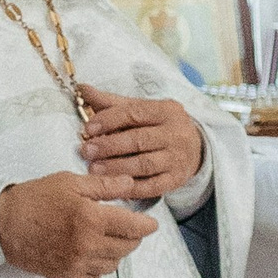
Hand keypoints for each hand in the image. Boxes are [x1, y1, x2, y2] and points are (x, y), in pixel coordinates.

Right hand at [0, 172, 155, 277]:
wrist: (2, 223)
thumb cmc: (35, 198)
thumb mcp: (70, 183)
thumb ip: (103, 186)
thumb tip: (130, 183)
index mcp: (91, 218)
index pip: (133, 228)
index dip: (146, 226)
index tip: (151, 224)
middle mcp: (88, 244)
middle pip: (126, 248)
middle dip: (132, 237)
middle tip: (126, 228)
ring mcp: (76, 263)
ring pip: (112, 265)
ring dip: (115, 253)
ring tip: (106, 240)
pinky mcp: (65, 276)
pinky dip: (98, 270)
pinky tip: (91, 257)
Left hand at [78, 81, 205, 202]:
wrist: (195, 148)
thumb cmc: (159, 126)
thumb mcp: (141, 110)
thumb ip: (112, 102)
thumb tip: (82, 89)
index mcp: (166, 110)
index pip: (135, 112)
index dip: (110, 120)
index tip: (88, 129)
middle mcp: (175, 133)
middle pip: (139, 139)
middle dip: (110, 146)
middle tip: (86, 151)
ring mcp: (177, 158)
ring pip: (145, 164)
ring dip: (117, 167)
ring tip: (94, 169)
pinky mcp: (176, 180)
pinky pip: (152, 186)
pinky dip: (131, 188)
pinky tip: (113, 187)